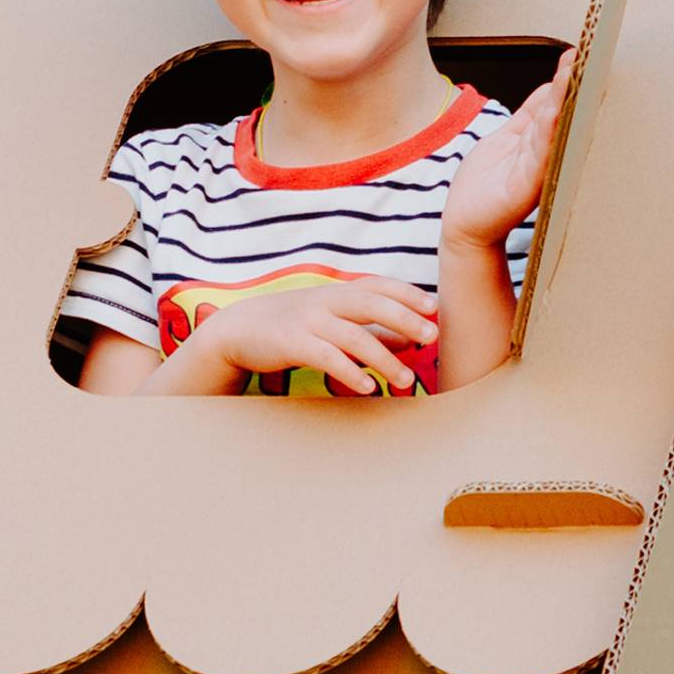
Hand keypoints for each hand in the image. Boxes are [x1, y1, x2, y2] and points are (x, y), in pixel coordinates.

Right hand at [185, 275, 440, 395]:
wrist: (238, 330)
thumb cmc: (293, 326)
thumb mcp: (333, 322)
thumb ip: (372, 330)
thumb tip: (411, 340)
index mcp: (337, 292)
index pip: (378, 286)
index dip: (407, 293)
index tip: (435, 307)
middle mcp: (325, 301)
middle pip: (371, 304)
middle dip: (404, 317)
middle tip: (432, 335)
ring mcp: (308, 320)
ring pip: (353, 336)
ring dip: (383, 358)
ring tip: (406, 380)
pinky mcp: (292, 343)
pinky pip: (326, 357)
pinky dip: (350, 372)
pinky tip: (369, 387)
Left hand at [442, 53, 566, 257]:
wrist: (465, 225)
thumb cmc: (485, 186)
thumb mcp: (508, 138)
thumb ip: (530, 115)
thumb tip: (552, 84)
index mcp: (539, 141)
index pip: (555, 104)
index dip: (565, 80)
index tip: (578, 54)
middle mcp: (543, 156)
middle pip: (561, 116)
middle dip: (573, 87)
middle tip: (586, 59)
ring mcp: (536, 172)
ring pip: (553, 132)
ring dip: (564, 103)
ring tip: (573, 76)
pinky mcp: (524, 189)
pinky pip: (539, 156)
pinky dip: (548, 132)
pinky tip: (555, 111)